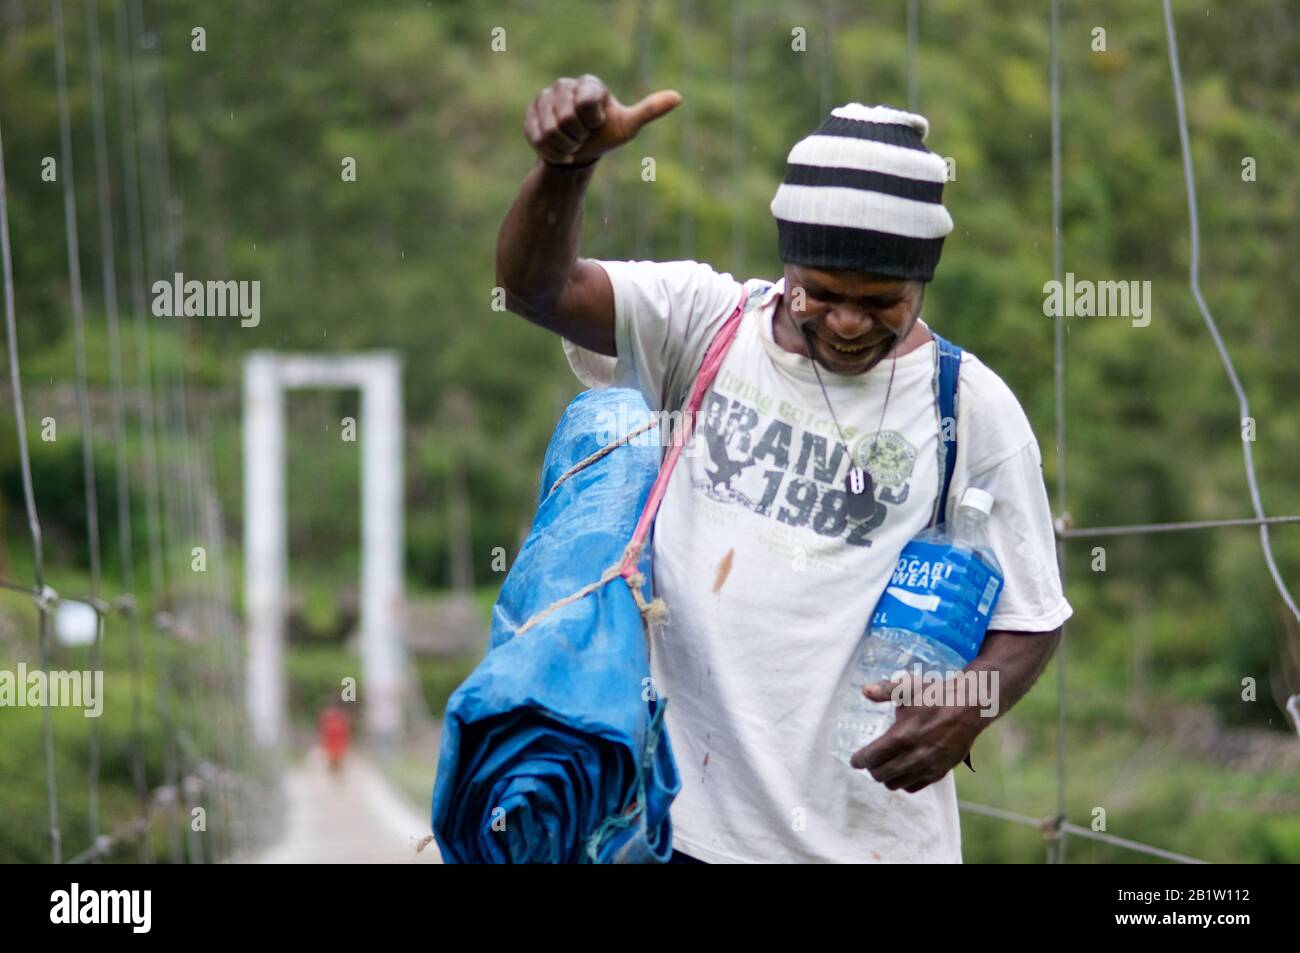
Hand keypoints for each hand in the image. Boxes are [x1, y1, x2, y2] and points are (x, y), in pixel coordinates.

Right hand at [523, 74, 680, 166]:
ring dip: (564, 145)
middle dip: (578, 136)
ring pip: (550, 129)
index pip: (587, 103)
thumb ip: (649, 110)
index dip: (592, 121)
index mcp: (589, 84)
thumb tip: (678, 97)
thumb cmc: (605, 135)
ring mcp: (543, 99)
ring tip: (570, 142)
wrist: (579, 152)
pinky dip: (550, 150)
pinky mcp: (529, 115)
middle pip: (567, 118)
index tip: (597, 123)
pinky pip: (537, 137)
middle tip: (583, 136)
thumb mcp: (628, 126)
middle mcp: (563, 86)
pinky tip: (557, 147)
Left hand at [850, 671, 981, 792]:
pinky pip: (914, 787)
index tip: (855, 760)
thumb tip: (864, 690)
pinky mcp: (939, 773)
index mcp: (901, 736)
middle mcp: (913, 756)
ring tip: (887, 765)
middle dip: (872, 768)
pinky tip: (904, 770)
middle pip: (880, 775)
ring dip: (888, 776)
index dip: (859, 760)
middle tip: (871, 760)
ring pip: (895, 784)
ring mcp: (927, 767)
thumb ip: (884, 690)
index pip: (871, 758)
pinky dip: (905, 781)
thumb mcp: (908, 688)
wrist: (969, 707)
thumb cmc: (936, 696)